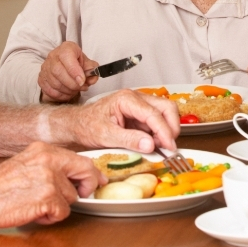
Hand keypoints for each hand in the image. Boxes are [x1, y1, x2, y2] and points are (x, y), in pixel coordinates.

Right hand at [0, 142, 101, 227]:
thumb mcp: (24, 163)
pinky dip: (50, 217)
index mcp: (44, 150)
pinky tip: (34, 212)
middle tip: (82, 195)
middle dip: (86, 187)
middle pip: (86, 172)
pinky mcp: (49, 197)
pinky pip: (63, 212)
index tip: (98, 180)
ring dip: (58, 206)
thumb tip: (69, 175)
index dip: (91, 172)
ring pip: (72, 197)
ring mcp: (50, 178)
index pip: (79, 158)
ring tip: (36, 204)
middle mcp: (50, 160)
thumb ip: (48, 165)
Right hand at [38, 42, 98, 102]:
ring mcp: (45, 68)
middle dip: (72, 84)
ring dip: (68, 90)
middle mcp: (53, 56)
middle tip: (82, 87)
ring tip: (77, 90)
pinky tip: (68, 93)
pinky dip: (61, 95)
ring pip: (54, 83)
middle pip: (58, 71)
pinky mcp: (41, 79)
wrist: (64, 65)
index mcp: (66, 48)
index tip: (82, 81)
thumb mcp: (87, 63)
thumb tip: (92, 78)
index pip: (66, 56)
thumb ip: (92, 69)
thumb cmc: (76, 63)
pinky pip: (50, 91)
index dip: (74, 70)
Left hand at [60, 89, 180, 153]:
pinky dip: (159, 134)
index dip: (164, 131)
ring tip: (161, 148)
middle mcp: (136, 99)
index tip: (169, 146)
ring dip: (166, 130)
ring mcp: (139, 106)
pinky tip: (154, 146)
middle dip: (171, 127)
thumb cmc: (86, 126)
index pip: (154, 114)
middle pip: (166, 107)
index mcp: (127, 99)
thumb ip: (128, 140)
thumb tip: (149, 145)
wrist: (76, 125)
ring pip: (164, 113)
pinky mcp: (139, 116)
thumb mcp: (105, 135)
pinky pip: (156, 122)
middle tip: (170, 146)